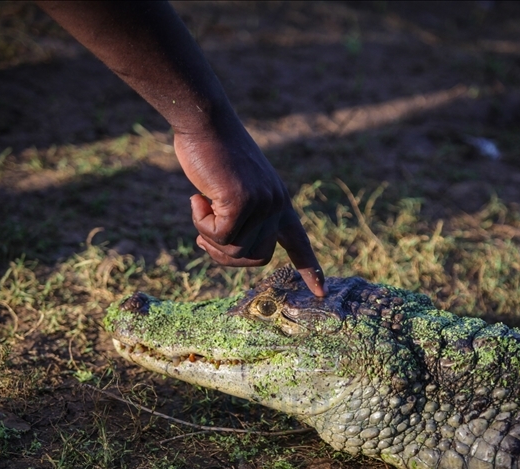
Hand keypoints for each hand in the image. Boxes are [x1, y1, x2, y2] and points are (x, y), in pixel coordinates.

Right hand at [174, 120, 325, 296]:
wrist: (206, 123)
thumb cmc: (213, 154)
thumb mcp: (232, 190)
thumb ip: (239, 217)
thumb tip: (225, 248)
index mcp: (280, 203)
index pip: (299, 242)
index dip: (309, 269)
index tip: (321, 294)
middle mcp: (277, 205)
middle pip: (255, 259)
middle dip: (224, 255)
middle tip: (202, 235)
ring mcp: (263, 203)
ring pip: (234, 251)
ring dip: (208, 237)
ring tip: (200, 205)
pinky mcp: (243, 202)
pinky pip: (218, 237)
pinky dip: (201, 223)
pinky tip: (198, 197)